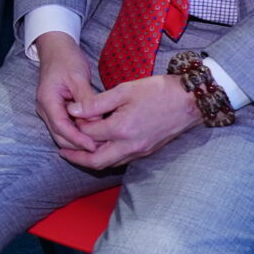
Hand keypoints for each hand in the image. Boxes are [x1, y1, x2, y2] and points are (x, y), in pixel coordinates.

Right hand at [34, 32, 104, 166]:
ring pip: (62, 133)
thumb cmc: (66, 59)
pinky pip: (66, 126)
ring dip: (78, 140)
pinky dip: (78, 132)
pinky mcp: (56, 110)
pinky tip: (93, 134)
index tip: (93, 146)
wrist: (56, 48)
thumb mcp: (78, 77)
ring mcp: (49, 110)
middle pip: (60, 135)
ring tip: (99, 144)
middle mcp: (45, 108)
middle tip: (100, 149)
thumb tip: (96, 119)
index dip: (77, 139)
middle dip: (78, 144)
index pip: (60, 127)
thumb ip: (86, 99)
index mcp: (47, 100)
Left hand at [74, 71, 203, 169]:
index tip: (70, 118)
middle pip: (96, 161)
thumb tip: (73, 110)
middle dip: (77, 158)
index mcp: (122, 129)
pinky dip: (108, 157)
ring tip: (78, 152)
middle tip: (63, 152)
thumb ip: (96, 103)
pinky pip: (122, 160)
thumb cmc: (158, 91)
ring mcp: (140, 151)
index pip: (89, 134)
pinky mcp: (147, 152)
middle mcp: (130, 145)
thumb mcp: (124, 90)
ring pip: (109, 164)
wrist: (190, 101)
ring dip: (92, 160)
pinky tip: (102, 148)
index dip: (77, 127)